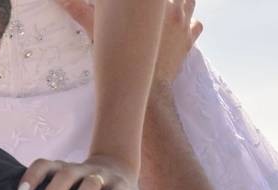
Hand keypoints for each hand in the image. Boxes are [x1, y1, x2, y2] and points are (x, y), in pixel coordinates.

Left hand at [18, 155, 136, 189]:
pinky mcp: (122, 186)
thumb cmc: (81, 187)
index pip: (44, 165)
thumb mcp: (66, 185)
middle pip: (65, 175)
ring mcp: (102, 176)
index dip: (32, 176)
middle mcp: (81, 169)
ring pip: (90, 184)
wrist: (118, 170)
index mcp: (63, 169)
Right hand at [58, 0, 201, 86]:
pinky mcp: (189, 41)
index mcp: (151, 3)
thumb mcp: (99, 32)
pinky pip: (197, 25)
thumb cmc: (123, 61)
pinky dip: (192, 23)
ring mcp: (183, 24)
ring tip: (168, 9)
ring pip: (190, 1)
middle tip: (152, 6)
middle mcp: (171, 8)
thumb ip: (80, 11)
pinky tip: (183, 26)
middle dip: (163, 0)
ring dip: (182, 2)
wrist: (148, 92)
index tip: (139, 2)